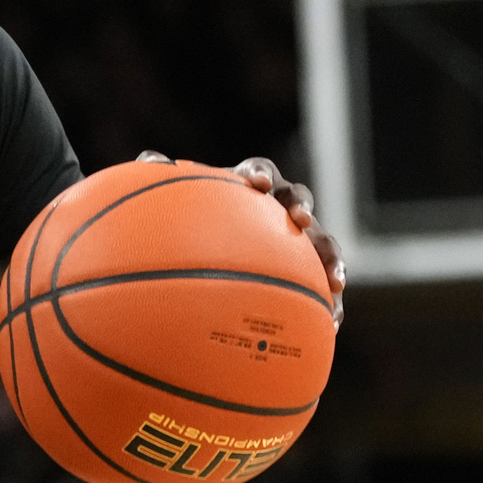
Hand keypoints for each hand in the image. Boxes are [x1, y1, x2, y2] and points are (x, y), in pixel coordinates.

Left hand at [136, 150, 344, 326]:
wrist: (216, 249)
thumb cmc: (196, 220)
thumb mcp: (181, 203)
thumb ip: (163, 180)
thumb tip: (149, 158)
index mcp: (251, 188)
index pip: (259, 170)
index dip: (260, 172)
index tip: (254, 181)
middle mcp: (280, 207)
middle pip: (299, 198)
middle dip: (302, 205)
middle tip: (300, 218)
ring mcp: (299, 238)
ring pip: (323, 241)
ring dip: (330, 256)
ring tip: (334, 280)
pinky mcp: (309, 269)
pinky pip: (323, 284)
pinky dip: (331, 302)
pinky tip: (332, 324)